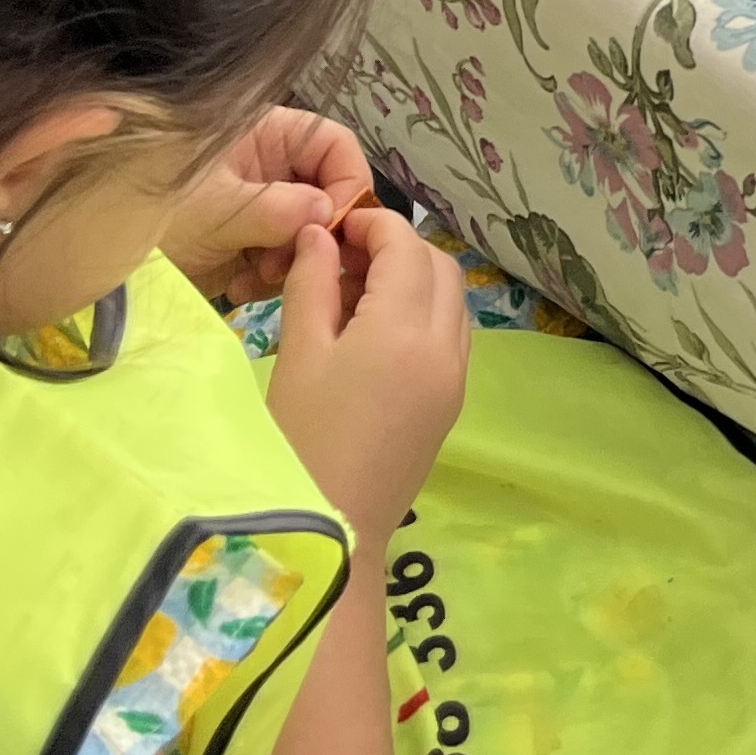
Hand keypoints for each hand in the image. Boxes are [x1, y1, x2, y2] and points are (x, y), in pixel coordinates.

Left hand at [163, 107, 374, 304]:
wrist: (103, 262)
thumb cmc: (156, 216)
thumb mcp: (217, 208)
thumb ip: (278, 208)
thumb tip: (328, 212)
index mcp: (266, 135)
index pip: (333, 143)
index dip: (346, 179)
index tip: (336, 225)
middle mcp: (270, 166)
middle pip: (327, 191)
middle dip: (315, 231)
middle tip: (292, 262)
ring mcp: (260, 208)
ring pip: (310, 232)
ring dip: (292, 262)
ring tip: (257, 278)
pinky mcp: (248, 245)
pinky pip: (284, 261)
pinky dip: (270, 280)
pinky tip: (240, 288)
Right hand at [265, 204, 470, 538]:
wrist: (333, 529)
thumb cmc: (300, 440)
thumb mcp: (299, 354)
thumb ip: (312, 284)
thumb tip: (320, 233)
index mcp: (405, 329)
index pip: (405, 246)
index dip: (371, 224)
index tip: (333, 228)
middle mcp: (445, 346)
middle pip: (439, 266)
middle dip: (397, 248)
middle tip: (342, 258)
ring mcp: (456, 377)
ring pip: (452, 299)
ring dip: (415, 279)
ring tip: (356, 294)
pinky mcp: (452, 403)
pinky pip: (452, 335)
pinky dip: (425, 313)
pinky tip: (377, 331)